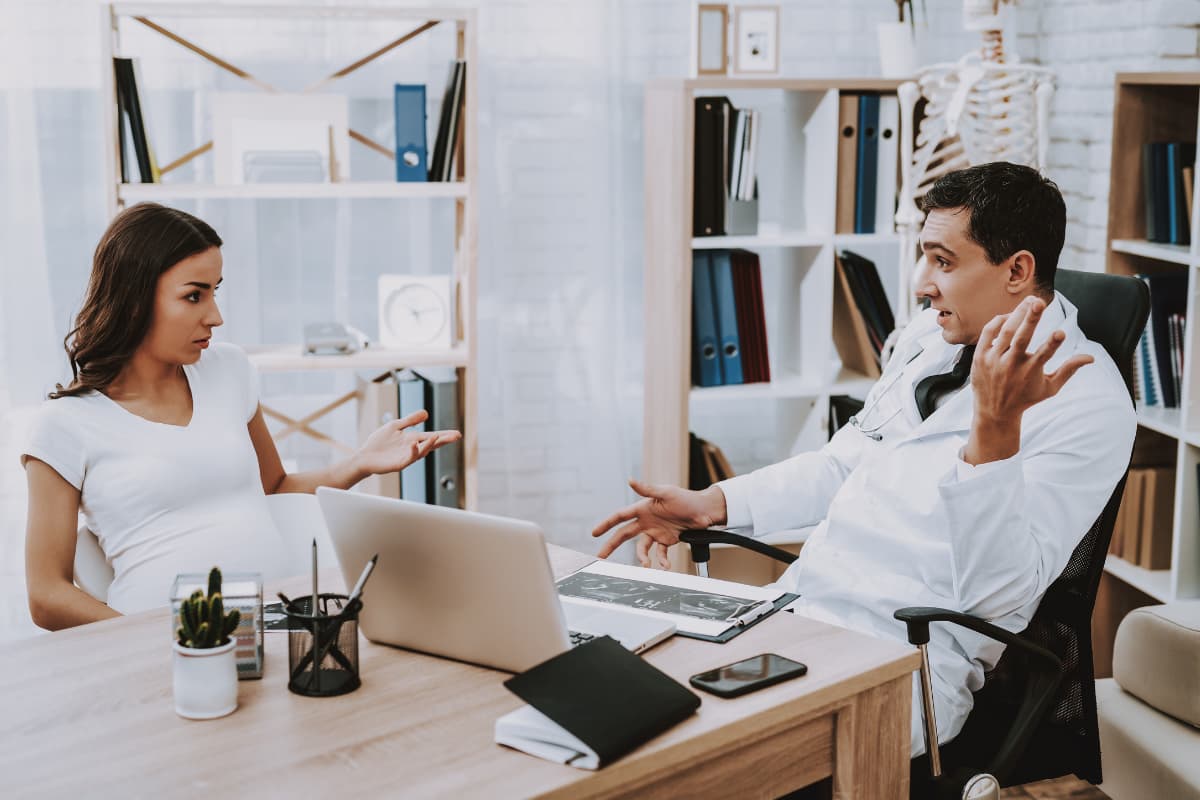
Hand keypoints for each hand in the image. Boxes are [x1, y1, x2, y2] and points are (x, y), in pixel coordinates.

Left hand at [352, 410, 461, 476]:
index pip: (431, 436)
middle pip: (431, 444)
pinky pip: (408, 457)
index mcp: (413, 439)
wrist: (364, 456)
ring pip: (422, 451)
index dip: (444, 435)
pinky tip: (415, 444)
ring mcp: (406, 457)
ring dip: (430, 444)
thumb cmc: (379, 442)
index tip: (457, 433)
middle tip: (456, 436)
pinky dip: (413, 451)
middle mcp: (412, 448)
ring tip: (438, 436)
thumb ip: (411, 420)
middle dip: (443, 440)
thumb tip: (427, 413)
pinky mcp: (399, 464)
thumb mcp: (396, 426)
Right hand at [590, 479, 726, 565]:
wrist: (705, 511)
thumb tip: (630, 480)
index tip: (594, 533)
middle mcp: (646, 521)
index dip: (606, 524)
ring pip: (642, 547)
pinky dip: (662, 560)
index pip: (620, 516)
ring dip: (642, 557)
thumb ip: (647, 489)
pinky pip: (660, 553)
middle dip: (611, 545)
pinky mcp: (666, 540)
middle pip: (624, 534)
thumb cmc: (686, 498)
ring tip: (646, 565)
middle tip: (601, 556)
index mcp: (643, 508)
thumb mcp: (666, 492)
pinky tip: (665, 565)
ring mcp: (656, 532)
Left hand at [965, 296, 1092, 462]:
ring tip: (1030, 301)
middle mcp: (1011, 365)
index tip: (1061, 333)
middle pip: (1021, 338)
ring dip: (1017, 314)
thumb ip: (1069, 370)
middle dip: (1030, 320)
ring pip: (1005, 332)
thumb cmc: (1026, 397)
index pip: (1044, 355)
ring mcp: (994, 360)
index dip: (1053, 344)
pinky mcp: (980, 357)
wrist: (994, 411)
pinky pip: (988, 333)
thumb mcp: (1050, 388)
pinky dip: (998, 322)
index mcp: (1030, 372)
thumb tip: (1091, 357)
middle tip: (1039, 301)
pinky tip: (1010, 315)